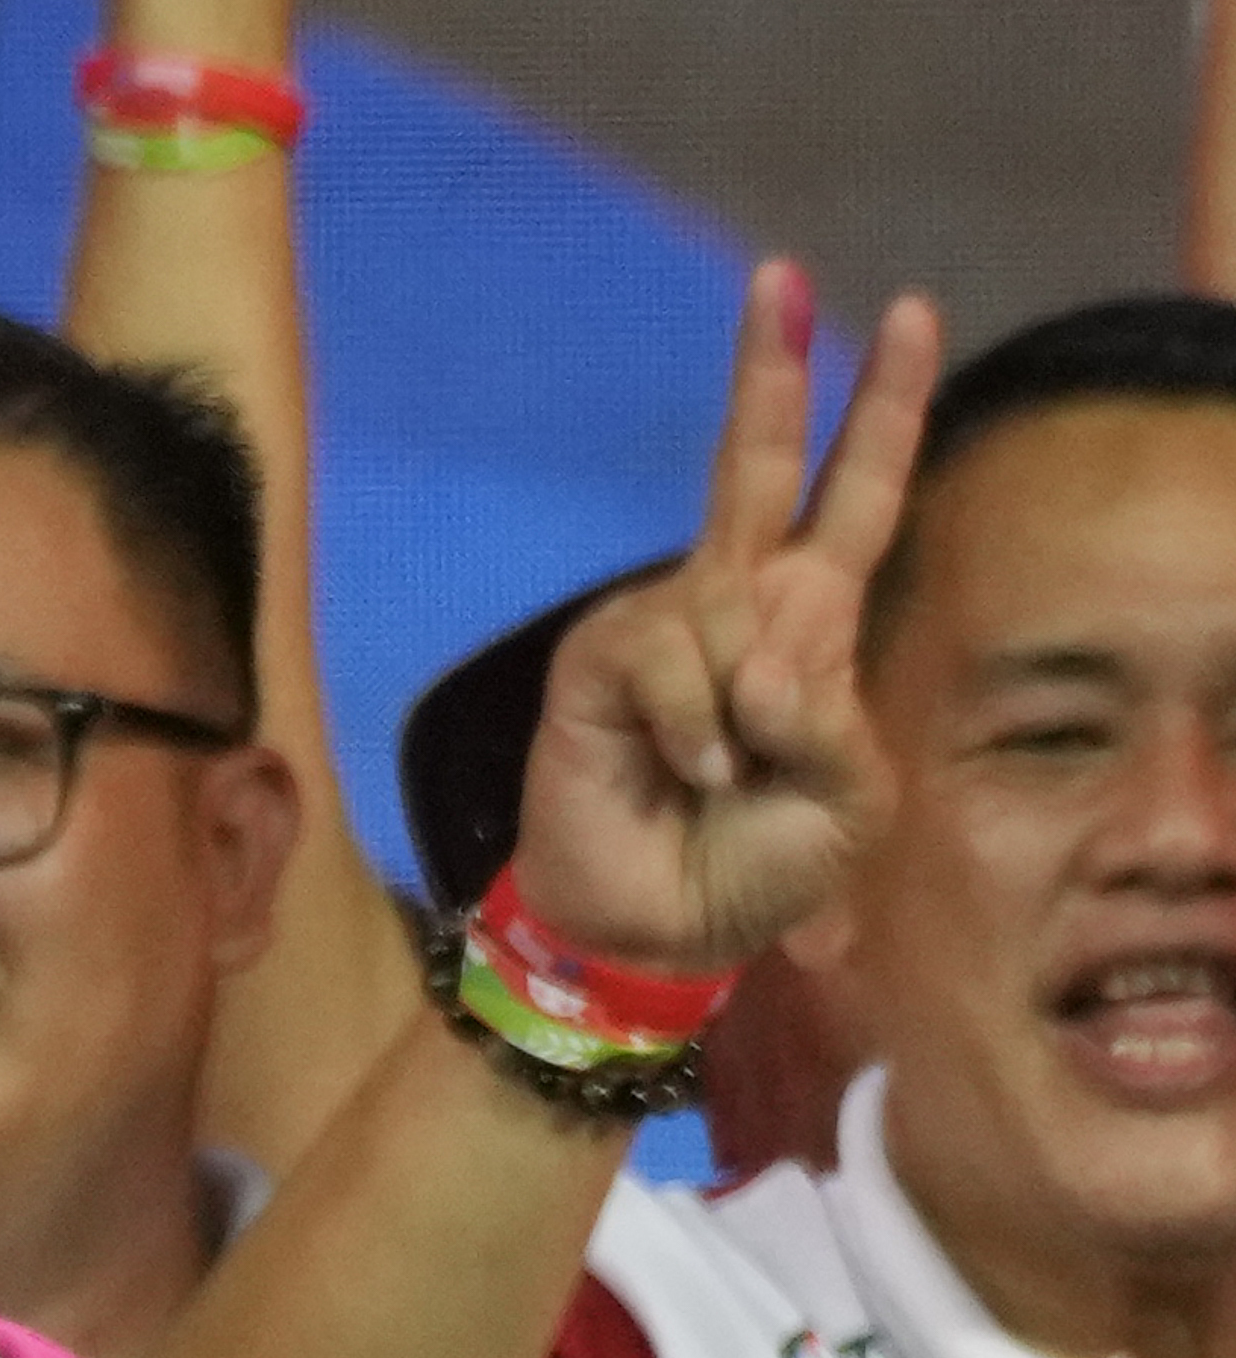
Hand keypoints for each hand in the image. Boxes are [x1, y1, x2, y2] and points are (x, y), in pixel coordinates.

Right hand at [511, 261, 941, 977]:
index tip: (906, 312)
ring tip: (723, 776)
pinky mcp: (602, 660)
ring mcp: (663, 625)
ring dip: (745, 706)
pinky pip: (671, 659)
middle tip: (780, 278)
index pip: (858, 499)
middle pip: (762, 468)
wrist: (655, 929)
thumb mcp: (848, 798)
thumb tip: (760, 662)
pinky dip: (693, 724)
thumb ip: (831, 716)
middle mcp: (737, 603)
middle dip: (774, 375)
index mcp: (812, 625)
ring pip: (732, 608)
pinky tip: (689, 769)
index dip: (884, 411)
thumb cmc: (757, 865)